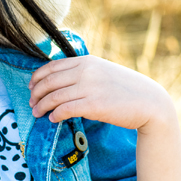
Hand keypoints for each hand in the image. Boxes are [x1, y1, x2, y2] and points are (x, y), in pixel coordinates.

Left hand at [28, 55, 173, 129]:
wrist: (150, 102)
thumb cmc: (125, 89)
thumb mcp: (103, 71)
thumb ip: (84, 72)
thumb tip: (60, 80)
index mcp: (86, 61)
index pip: (52, 67)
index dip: (37, 77)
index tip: (31, 86)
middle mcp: (86, 71)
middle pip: (49, 82)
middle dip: (35, 93)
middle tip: (31, 103)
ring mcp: (89, 88)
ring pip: (54, 97)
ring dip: (41, 106)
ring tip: (37, 113)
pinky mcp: (94, 105)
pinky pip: (65, 110)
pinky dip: (54, 115)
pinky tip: (52, 120)